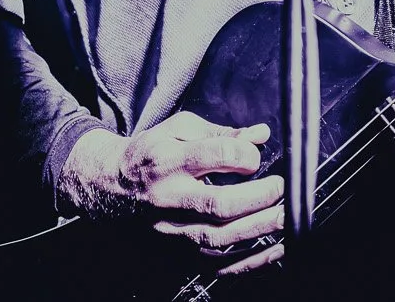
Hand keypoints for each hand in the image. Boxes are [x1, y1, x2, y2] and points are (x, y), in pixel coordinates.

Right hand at [58, 113, 285, 274]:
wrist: (110, 188)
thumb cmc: (150, 154)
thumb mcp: (179, 130)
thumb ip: (222, 132)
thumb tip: (261, 135)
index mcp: (168, 160)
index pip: (213, 156)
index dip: (244, 155)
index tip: (256, 156)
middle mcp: (168, 198)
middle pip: (218, 204)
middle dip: (258, 197)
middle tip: (281, 188)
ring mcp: (170, 230)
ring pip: (219, 239)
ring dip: (259, 230)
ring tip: (284, 218)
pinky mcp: (174, 252)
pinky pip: (216, 264)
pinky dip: (249, 261)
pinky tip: (273, 249)